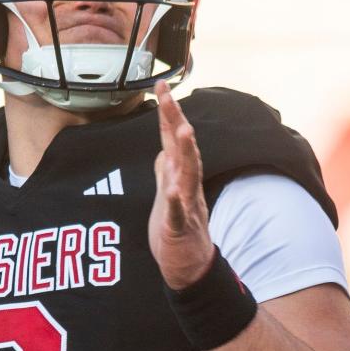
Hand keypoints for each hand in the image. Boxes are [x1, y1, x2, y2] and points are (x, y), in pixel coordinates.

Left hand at [148, 81, 214, 289]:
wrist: (188, 266)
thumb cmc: (177, 227)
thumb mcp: (168, 192)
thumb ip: (167, 169)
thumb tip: (164, 149)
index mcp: (179, 174)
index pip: (173, 137)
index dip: (168, 110)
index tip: (161, 84)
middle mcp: (186, 184)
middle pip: (183, 148)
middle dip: (176, 121)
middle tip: (169, 96)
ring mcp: (186, 205)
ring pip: (188, 175)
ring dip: (187, 153)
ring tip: (184, 131)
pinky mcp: (180, 227)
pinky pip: (177, 213)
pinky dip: (175, 202)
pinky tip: (171, 191)